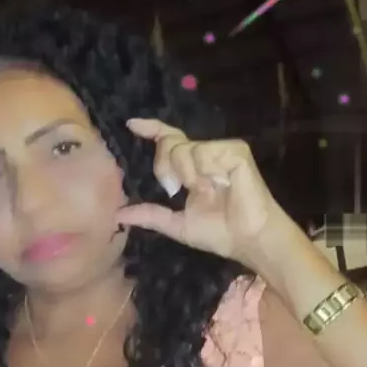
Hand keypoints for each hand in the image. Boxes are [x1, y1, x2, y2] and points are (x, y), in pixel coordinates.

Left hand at [116, 118, 282, 266]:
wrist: (248, 241)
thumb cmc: (220, 233)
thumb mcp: (177, 225)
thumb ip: (150, 215)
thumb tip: (119, 215)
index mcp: (192, 168)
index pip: (169, 140)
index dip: (152, 129)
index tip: (132, 124)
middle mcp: (205, 155)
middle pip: (171, 143)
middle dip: (165, 166)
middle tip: (175, 189)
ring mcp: (222, 151)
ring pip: (185, 148)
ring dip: (187, 174)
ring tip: (206, 190)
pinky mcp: (236, 151)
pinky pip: (205, 151)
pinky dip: (204, 170)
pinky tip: (218, 184)